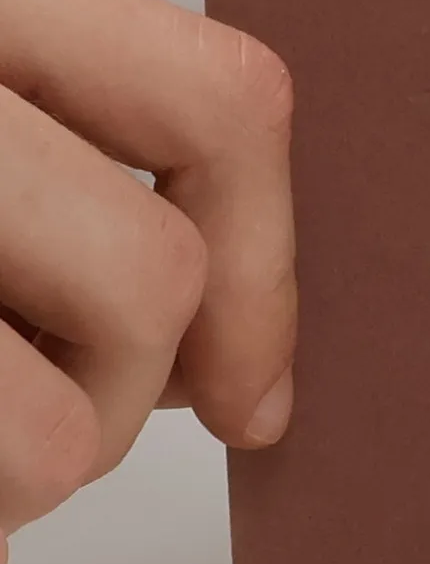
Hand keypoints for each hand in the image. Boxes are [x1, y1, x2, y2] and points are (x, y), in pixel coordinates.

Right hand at [0, 0, 294, 563]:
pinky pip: (11, 462)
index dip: (269, 264)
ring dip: (29, 464)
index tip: (254, 397)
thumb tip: (249, 367)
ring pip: (75, 421)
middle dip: (126, 396)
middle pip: (155, 274)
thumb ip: (71, 172)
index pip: (225, 98)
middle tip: (40, 411)